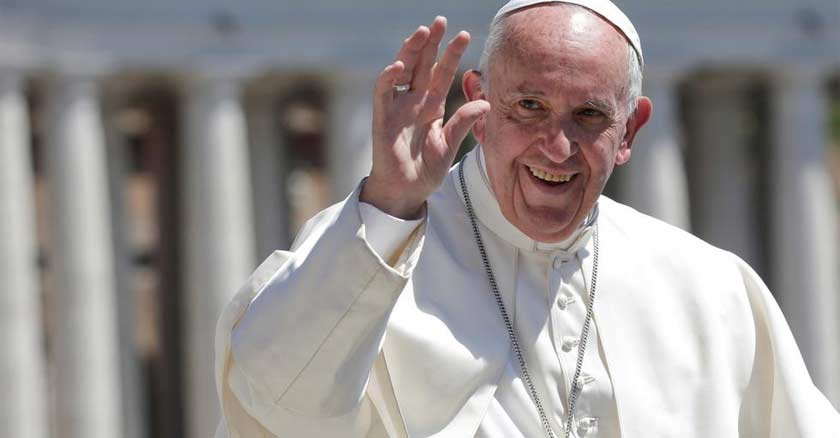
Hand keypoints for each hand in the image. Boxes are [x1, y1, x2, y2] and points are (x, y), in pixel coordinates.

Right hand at [361, 16, 490, 218]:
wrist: (406, 191)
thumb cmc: (426, 170)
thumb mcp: (450, 144)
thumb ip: (464, 123)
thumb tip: (486, 103)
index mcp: (431, 106)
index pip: (442, 73)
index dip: (451, 54)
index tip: (465, 35)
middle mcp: (414, 101)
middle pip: (422, 64)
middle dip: (430, 43)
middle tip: (439, 21)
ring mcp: (397, 107)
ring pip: (402, 71)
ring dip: (410, 51)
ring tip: (421, 33)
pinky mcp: (383, 118)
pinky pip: (383, 93)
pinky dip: (388, 78)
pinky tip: (399, 66)